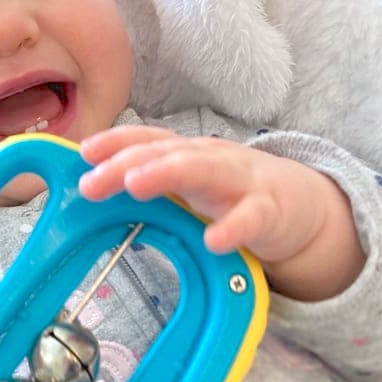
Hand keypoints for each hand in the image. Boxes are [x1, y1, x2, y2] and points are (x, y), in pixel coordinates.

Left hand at [79, 125, 363, 299]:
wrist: (297, 202)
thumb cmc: (231, 190)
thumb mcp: (187, 182)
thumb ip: (149, 183)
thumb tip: (94, 188)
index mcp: (186, 153)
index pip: (148, 140)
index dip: (116, 143)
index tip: (84, 153)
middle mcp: (209, 159)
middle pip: (165, 154)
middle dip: (125, 164)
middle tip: (92, 183)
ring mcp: (239, 182)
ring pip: (203, 171)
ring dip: (166, 173)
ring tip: (135, 184)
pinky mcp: (267, 211)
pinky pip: (250, 218)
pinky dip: (232, 228)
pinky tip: (213, 241)